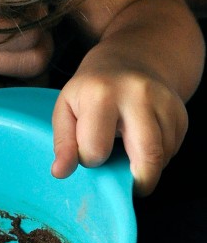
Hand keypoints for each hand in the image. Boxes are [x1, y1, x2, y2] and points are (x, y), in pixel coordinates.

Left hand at [51, 64, 188, 195]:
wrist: (130, 59)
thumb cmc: (92, 88)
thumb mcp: (66, 108)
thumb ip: (63, 142)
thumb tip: (60, 173)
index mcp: (101, 94)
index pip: (96, 149)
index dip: (90, 159)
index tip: (89, 152)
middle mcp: (138, 95)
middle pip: (147, 156)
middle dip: (138, 182)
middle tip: (127, 184)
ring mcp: (164, 101)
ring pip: (164, 156)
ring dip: (149, 167)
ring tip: (131, 154)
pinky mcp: (181, 111)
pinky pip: (174, 149)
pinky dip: (161, 156)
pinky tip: (145, 143)